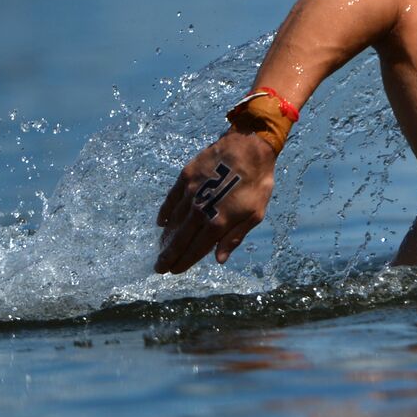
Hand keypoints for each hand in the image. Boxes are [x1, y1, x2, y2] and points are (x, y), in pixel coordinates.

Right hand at [155, 130, 274, 272]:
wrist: (249, 146)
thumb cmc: (257, 181)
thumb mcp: (255, 214)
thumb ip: (235, 237)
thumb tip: (219, 259)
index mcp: (218, 222)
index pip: (196, 248)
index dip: (184, 262)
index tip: (175, 271)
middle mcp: (200, 210)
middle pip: (180, 239)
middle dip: (168, 256)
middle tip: (159, 268)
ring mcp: (190, 193)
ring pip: (173, 222)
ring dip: (166, 238)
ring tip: (160, 249)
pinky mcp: (185, 177)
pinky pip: (170, 201)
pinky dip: (165, 214)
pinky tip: (161, 223)